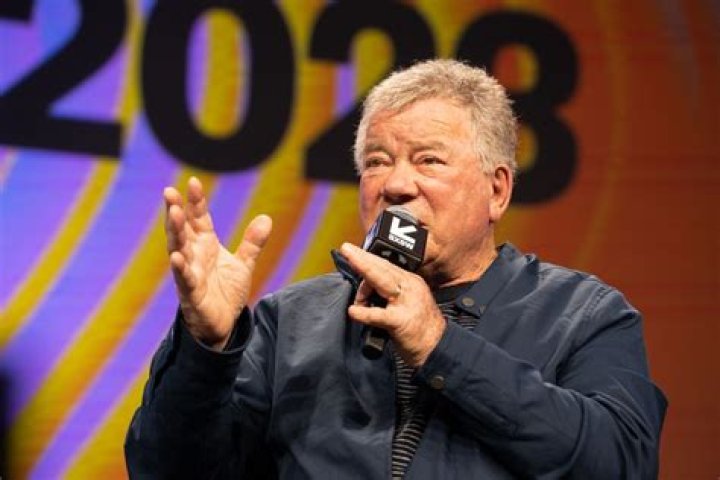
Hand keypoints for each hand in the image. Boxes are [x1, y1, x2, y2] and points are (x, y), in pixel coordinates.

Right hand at [164, 177, 271, 349]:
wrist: (224, 324)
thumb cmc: (226, 292)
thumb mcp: (243, 264)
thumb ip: (252, 242)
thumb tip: (266, 218)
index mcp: (205, 245)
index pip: (198, 218)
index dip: (195, 201)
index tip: (193, 182)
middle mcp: (194, 255)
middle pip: (182, 229)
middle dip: (175, 211)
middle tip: (169, 192)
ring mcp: (190, 272)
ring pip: (178, 249)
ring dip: (174, 232)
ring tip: (172, 214)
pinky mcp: (191, 292)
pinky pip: (184, 278)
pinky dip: (180, 267)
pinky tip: (175, 257)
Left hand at [340, 243, 445, 366]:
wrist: (439, 348)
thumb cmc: (421, 328)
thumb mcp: (407, 302)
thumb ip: (390, 293)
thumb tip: (366, 288)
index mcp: (410, 282)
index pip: (386, 265)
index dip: (368, 257)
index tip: (352, 250)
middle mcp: (410, 287)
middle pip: (382, 268)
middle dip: (362, 258)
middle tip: (346, 250)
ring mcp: (406, 302)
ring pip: (381, 282)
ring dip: (362, 287)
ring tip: (357, 304)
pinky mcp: (401, 321)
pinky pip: (378, 314)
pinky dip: (364, 313)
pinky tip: (354, 312)